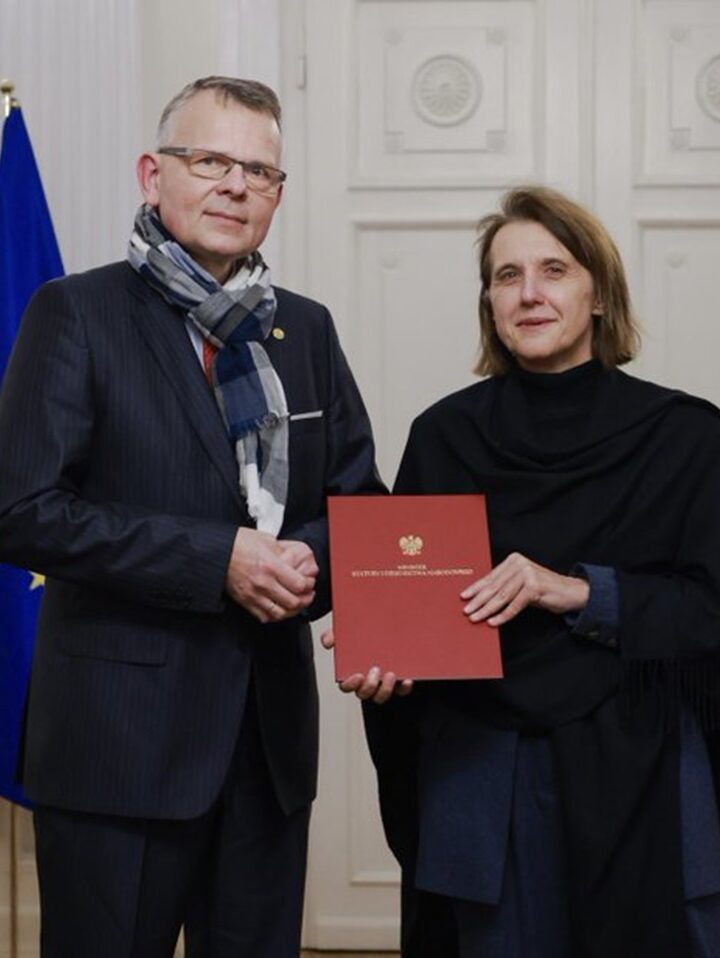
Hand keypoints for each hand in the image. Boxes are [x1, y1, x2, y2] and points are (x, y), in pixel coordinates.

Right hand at [225, 528, 316, 622]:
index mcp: (271, 566)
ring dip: (292, 610)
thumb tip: (297, 557)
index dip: (309, 585)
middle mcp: (263, 583)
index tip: (310, 582)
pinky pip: (264, 616)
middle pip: (293, 602)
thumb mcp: (266, 540)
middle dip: (305, 599)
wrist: (216, 552)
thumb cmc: (238, 543)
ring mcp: (254, 595)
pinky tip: (279, 608)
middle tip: (308, 594)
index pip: (299, 584)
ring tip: (297, 603)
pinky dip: (275, 615)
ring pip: (280, 613)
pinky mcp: (245, 602)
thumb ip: (284, 550)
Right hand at [321, 629, 413, 703]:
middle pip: (364, 694)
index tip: (358, 675)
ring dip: (385, 689)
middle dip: (369, 686)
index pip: (346, 686)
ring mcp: (382, 683)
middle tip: (376, 670)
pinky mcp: (398, 682)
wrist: (387, 628)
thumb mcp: (347, 631)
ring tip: (391, 674)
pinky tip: (407, 679)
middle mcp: (366, 680)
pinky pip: (401, 691)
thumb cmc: (363, 633)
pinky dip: (404, 687)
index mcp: (351, 671)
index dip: (350, 685)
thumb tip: (328, 642)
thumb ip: (335, 634)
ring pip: (381, 696)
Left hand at [461, 552, 589, 626]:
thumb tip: (480, 598)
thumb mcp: (520, 584)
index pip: (490, 576)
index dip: (476, 588)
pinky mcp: (535, 586)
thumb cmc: (542, 590)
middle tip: (467, 611)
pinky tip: (494, 622)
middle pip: (494, 586)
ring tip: (476, 618)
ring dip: (487, 609)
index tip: (463, 597)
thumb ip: (504, 586)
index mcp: (513, 560)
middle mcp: (519, 564)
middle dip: (478, 601)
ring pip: (502, 596)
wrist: (570, 592)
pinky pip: (515, 605)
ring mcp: (528, 574)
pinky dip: (503, 615)